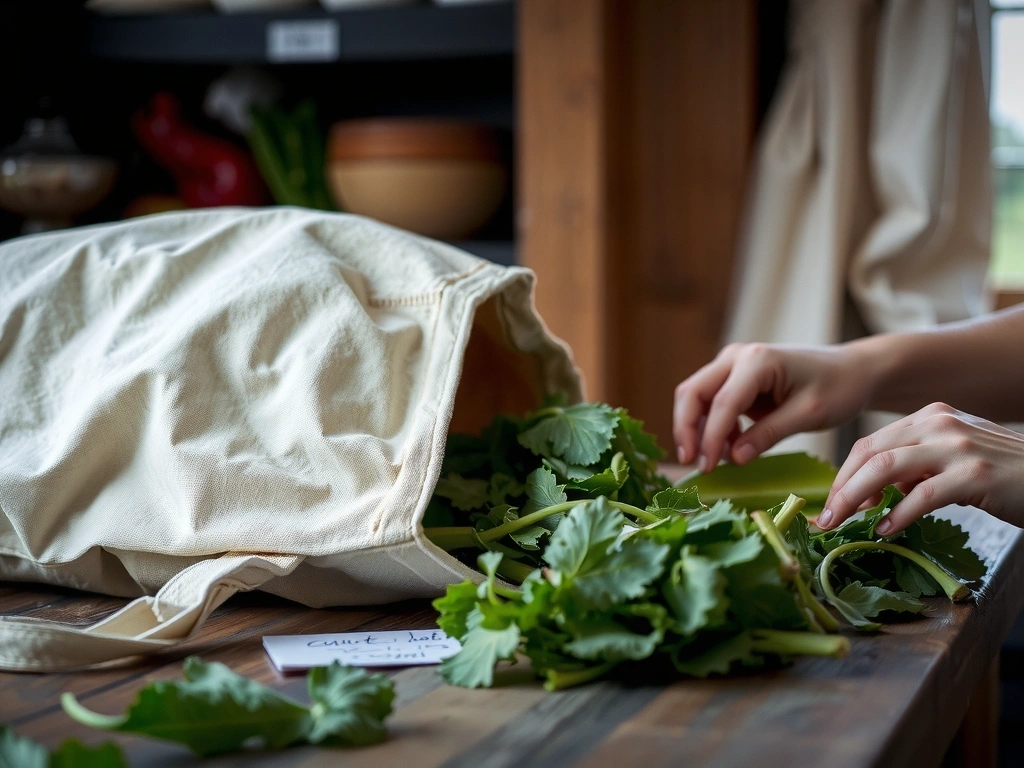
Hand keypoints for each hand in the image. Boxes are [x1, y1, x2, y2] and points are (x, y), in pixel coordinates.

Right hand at [673, 343, 873, 471]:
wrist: (853, 371)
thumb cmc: (838, 388)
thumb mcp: (808, 414)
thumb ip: (768, 434)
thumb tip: (733, 459)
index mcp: (757, 361)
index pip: (721, 403)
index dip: (710, 438)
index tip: (706, 468)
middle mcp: (737, 356)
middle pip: (693, 392)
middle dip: (686, 429)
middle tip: (692, 464)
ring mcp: (733, 364)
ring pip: (696, 396)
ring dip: (696, 428)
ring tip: (711, 461)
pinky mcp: (734, 377)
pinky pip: (710, 401)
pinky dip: (712, 426)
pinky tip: (729, 449)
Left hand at [818, 403, 1023, 534]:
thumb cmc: (1002, 475)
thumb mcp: (952, 459)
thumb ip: (915, 468)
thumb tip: (870, 494)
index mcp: (929, 417)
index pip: (870, 443)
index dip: (843, 475)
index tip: (830, 503)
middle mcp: (939, 423)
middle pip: (870, 454)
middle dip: (841, 489)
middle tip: (826, 519)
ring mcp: (957, 445)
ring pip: (886, 469)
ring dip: (856, 499)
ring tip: (843, 524)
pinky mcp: (974, 473)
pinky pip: (922, 494)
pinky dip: (898, 514)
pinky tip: (885, 530)